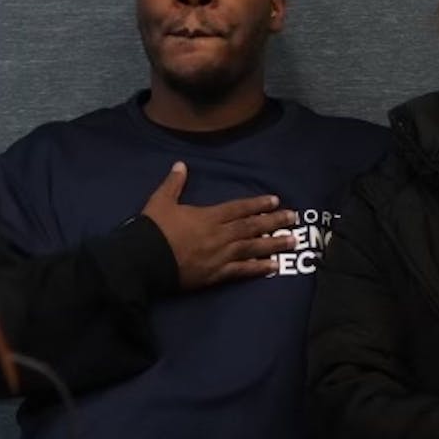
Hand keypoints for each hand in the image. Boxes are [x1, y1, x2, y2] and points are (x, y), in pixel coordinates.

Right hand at [141, 162, 295, 289]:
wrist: (144, 260)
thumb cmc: (153, 230)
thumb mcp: (160, 201)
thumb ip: (174, 183)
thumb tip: (181, 164)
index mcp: (208, 216)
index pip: (238, 208)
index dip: (257, 204)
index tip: (275, 201)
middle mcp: (219, 235)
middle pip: (251, 227)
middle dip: (274, 221)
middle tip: (293, 218)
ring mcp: (220, 256)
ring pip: (252, 248)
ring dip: (273, 244)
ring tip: (292, 241)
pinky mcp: (215, 274)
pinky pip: (241, 271)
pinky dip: (258, 268)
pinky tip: (273, 267)